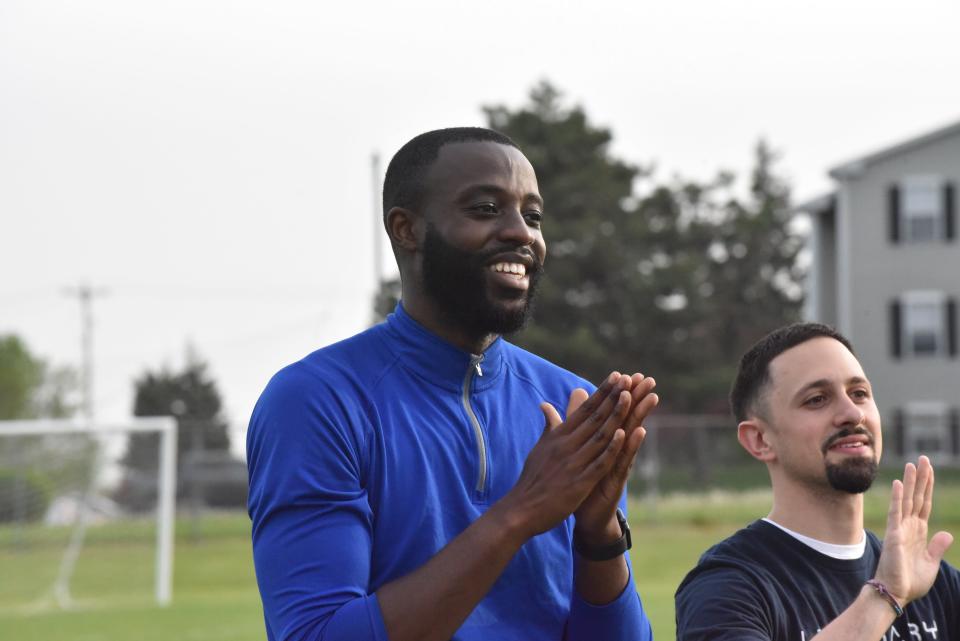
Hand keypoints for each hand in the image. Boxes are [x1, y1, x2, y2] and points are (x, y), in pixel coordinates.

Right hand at [500, 373, 634, 538]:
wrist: (522, 509)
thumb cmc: (532, 479)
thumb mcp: (540, 448)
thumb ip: (549, 427)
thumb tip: (546, 405)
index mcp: (558, 437)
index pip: (584, 410)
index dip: (601, 393)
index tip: (616, 377)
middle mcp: (566, 446)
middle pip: (594, 417)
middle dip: (612, 397)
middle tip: (628, 379)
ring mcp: (573, 463)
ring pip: (599, 435)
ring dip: (616, 416)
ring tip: (630, 397)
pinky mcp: (579, 482)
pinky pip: (598, 462)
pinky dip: (611, 448)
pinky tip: (623, 434)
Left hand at [573, 373, 657, 541]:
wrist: (585, 515)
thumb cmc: (582, 479)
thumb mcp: (576, 447)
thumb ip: (574, 420)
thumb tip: (574, 395)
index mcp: (602, 441)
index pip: (612, 413)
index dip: (619, 394)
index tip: (627, 373)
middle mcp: (613, 450)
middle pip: (626, 419)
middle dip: (637, 399)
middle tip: (648, 379)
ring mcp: (617, 464)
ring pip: (630, 437)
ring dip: (640, 417)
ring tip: (650, 398)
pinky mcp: (616, 480)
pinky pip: (625, 460)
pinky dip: (631, 446)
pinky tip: (639, 431)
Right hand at [874, 456, 953, 604]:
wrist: (896, 593)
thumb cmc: (910, 581)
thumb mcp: (931, 563)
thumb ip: (937, 546)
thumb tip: (947, 533)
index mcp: (919, 532)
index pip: (925, 504)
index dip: (928, 487)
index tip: (929, 469)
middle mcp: (909, 526)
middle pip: (917, 497)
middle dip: (921, 478)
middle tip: (923, 458)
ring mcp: (901, 528)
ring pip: (907, 500)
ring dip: (911, 482)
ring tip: (913, 464)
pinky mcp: (895, 534)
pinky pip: (897, 512)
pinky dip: (898, 497)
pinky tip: (899, 483)